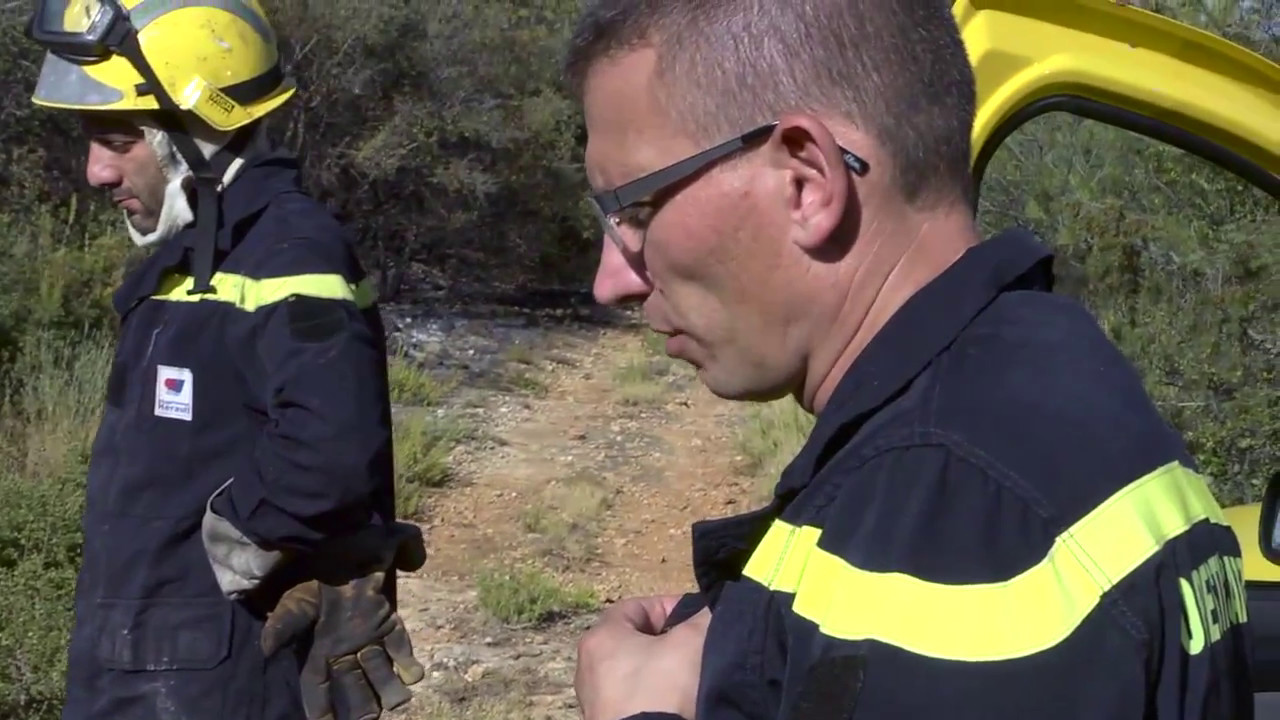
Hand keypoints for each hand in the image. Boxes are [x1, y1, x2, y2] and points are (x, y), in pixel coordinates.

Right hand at [261, 522, 428, 719]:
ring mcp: (366, 630)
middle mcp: (342, 643)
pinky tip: (415, 673)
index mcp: (317, 644)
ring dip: (388, 688)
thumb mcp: (296, 597)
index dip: (321, 708)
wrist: (336, 533)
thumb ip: (283, 624)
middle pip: (352, 684)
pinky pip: (399, 643)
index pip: (317, 684)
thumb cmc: (315, 567)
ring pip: (378, 669)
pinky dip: (407, 659)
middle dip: (360, 705)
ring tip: (397, 703)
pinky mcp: (386, 616)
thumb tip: (266, 649)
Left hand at [575, 595, 709, 719]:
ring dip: (660, 673)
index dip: (670, 607)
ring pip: (634, 674)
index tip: (697, 618)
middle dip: (666, 641)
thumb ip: (703, 617)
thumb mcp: (692, 643)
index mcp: (600, 637)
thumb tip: (714, 606)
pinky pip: (633, 702)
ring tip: (690, 680)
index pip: (636, 606)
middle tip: (696, 648)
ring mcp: (594, 702)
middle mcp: (587, 667)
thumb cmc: (664, 688)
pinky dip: (654, 699)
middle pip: (633, 641)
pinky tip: (676, 706)